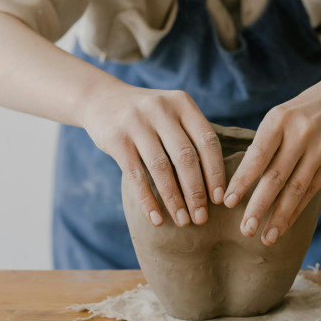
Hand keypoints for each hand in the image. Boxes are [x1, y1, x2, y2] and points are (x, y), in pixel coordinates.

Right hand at [83, 82, 225, 226]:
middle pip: (186, 157)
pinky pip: (136, 176)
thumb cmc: (147, 117)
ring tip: (183, 221)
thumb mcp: (171, 114)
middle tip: (202, 218)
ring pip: (161, 168)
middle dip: (196, 192)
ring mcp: (136, 123)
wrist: (100, 99)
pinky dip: (147, 200)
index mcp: (182, 103)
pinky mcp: (116, 139)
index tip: (220, 199)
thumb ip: (190, 137)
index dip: (216, 172)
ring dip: (174, 199)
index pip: (207, 141)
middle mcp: (161, 109)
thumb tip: (216, 185)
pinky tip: (156, 219)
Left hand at [223, 71, 320, 244]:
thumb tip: (241, 181)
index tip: (228, 202)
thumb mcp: (281, 117)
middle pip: (276, 177)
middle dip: (259, 206)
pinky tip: (284, 225)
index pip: (257, 155)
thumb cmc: (302, 111)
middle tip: (245, 230)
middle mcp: (300, 133)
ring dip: (279, 217)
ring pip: (296, 189)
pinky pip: (311, 191)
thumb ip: (264, 144)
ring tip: (266, 238)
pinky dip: (296, 211)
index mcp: (279, 120)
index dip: (242, 181)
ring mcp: (320, 148)